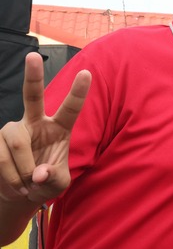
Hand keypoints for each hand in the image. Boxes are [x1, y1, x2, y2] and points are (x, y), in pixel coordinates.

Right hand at [0, 53, 90, 204]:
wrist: (22, 192)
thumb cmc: (46, 181)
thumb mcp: (59, 184)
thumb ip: (54, 178)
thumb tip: (39, 173)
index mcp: (59, 128)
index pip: (70, 108)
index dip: (78, 92)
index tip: (87, 73)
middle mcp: (35, 122)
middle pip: (32, 96)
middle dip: (33, 76)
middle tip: (33, 56)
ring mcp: (13, 129)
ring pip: (18, 145)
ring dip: (24, 171)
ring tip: (29, 184)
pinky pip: (2, 157)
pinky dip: (12, 177)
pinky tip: (18, 184)